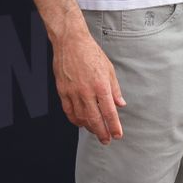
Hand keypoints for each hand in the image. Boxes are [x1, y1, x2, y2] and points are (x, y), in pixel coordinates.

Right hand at [53, 29, 126, 143]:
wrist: (71, 42)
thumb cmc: (91, 53)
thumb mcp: (109, 69)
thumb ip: (114, 89)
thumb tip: (120, 104)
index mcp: (101, 85)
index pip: (109, 111)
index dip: (114, 126)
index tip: (117, 135)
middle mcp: (86, 91)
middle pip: (95, 119)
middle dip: (102, 132)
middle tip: (106, 140)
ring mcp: (73, 92)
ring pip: (81, 117)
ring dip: (89, 127)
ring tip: (96, 131)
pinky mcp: (62, 91)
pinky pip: (69, 111)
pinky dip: (75, 120)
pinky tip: (80, 123)